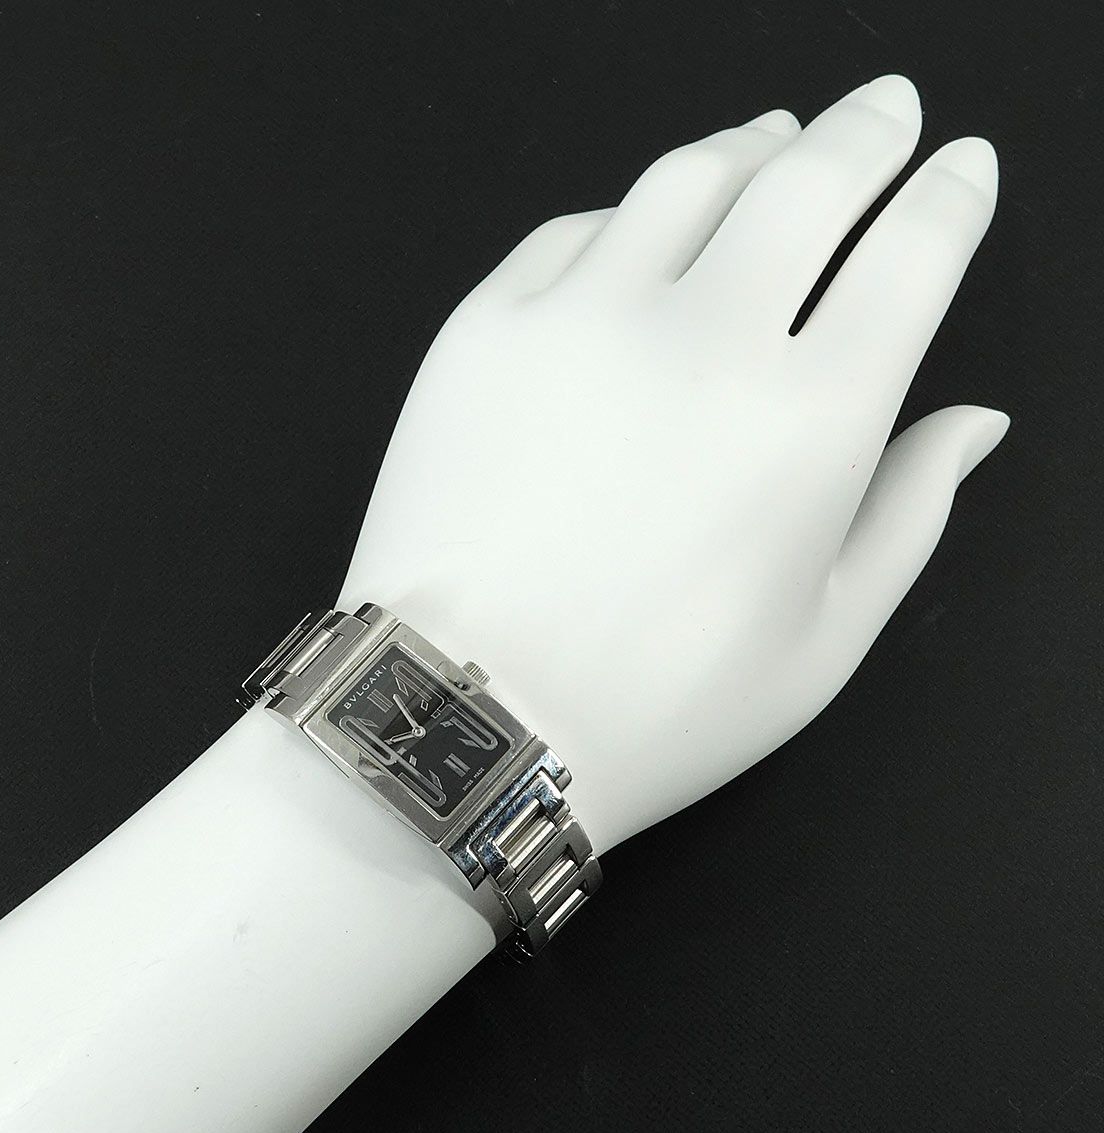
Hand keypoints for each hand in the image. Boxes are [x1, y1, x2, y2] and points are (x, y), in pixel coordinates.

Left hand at [338, 75, 1005, 853]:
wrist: (466, 715)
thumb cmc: (654, 707)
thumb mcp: (821, 642)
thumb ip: (909, 514)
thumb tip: (973, 422)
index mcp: (812, 420)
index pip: (911, 253)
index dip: (950, 196)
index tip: (962, 168)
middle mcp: (703, 340)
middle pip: (808, 181)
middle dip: (866, 131)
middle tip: (886, 109)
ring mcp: (581, 319)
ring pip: (688, 178)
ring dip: (751, 143)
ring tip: (775, 135)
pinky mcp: (485, 328)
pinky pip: (574, 229)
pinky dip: (628, 213)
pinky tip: (645, 224)